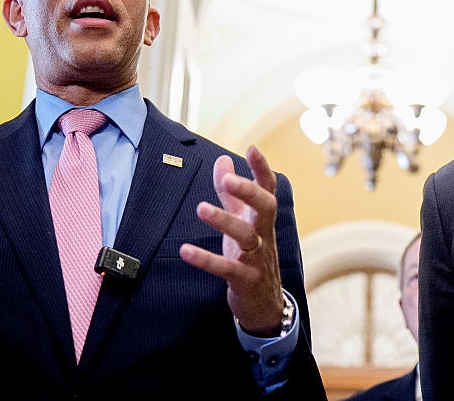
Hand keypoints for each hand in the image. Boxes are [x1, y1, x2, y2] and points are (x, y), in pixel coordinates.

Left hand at [179, 145, 283, 335]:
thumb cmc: (251, 256)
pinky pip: (227, 268)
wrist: (265, 305)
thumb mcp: (242, 221)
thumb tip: (223, 159)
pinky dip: (206, 260)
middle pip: (264, 208)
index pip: (267, 189)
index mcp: (262, 219)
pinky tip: (185, 251)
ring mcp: (256, 258)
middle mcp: (263, 235)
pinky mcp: (245, 280)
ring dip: (225, 222)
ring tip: (201, 209)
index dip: (261, 169)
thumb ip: (231, 193)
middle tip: (230, 180)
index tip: (253, 148)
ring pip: (247, 236)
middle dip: (249, 192)